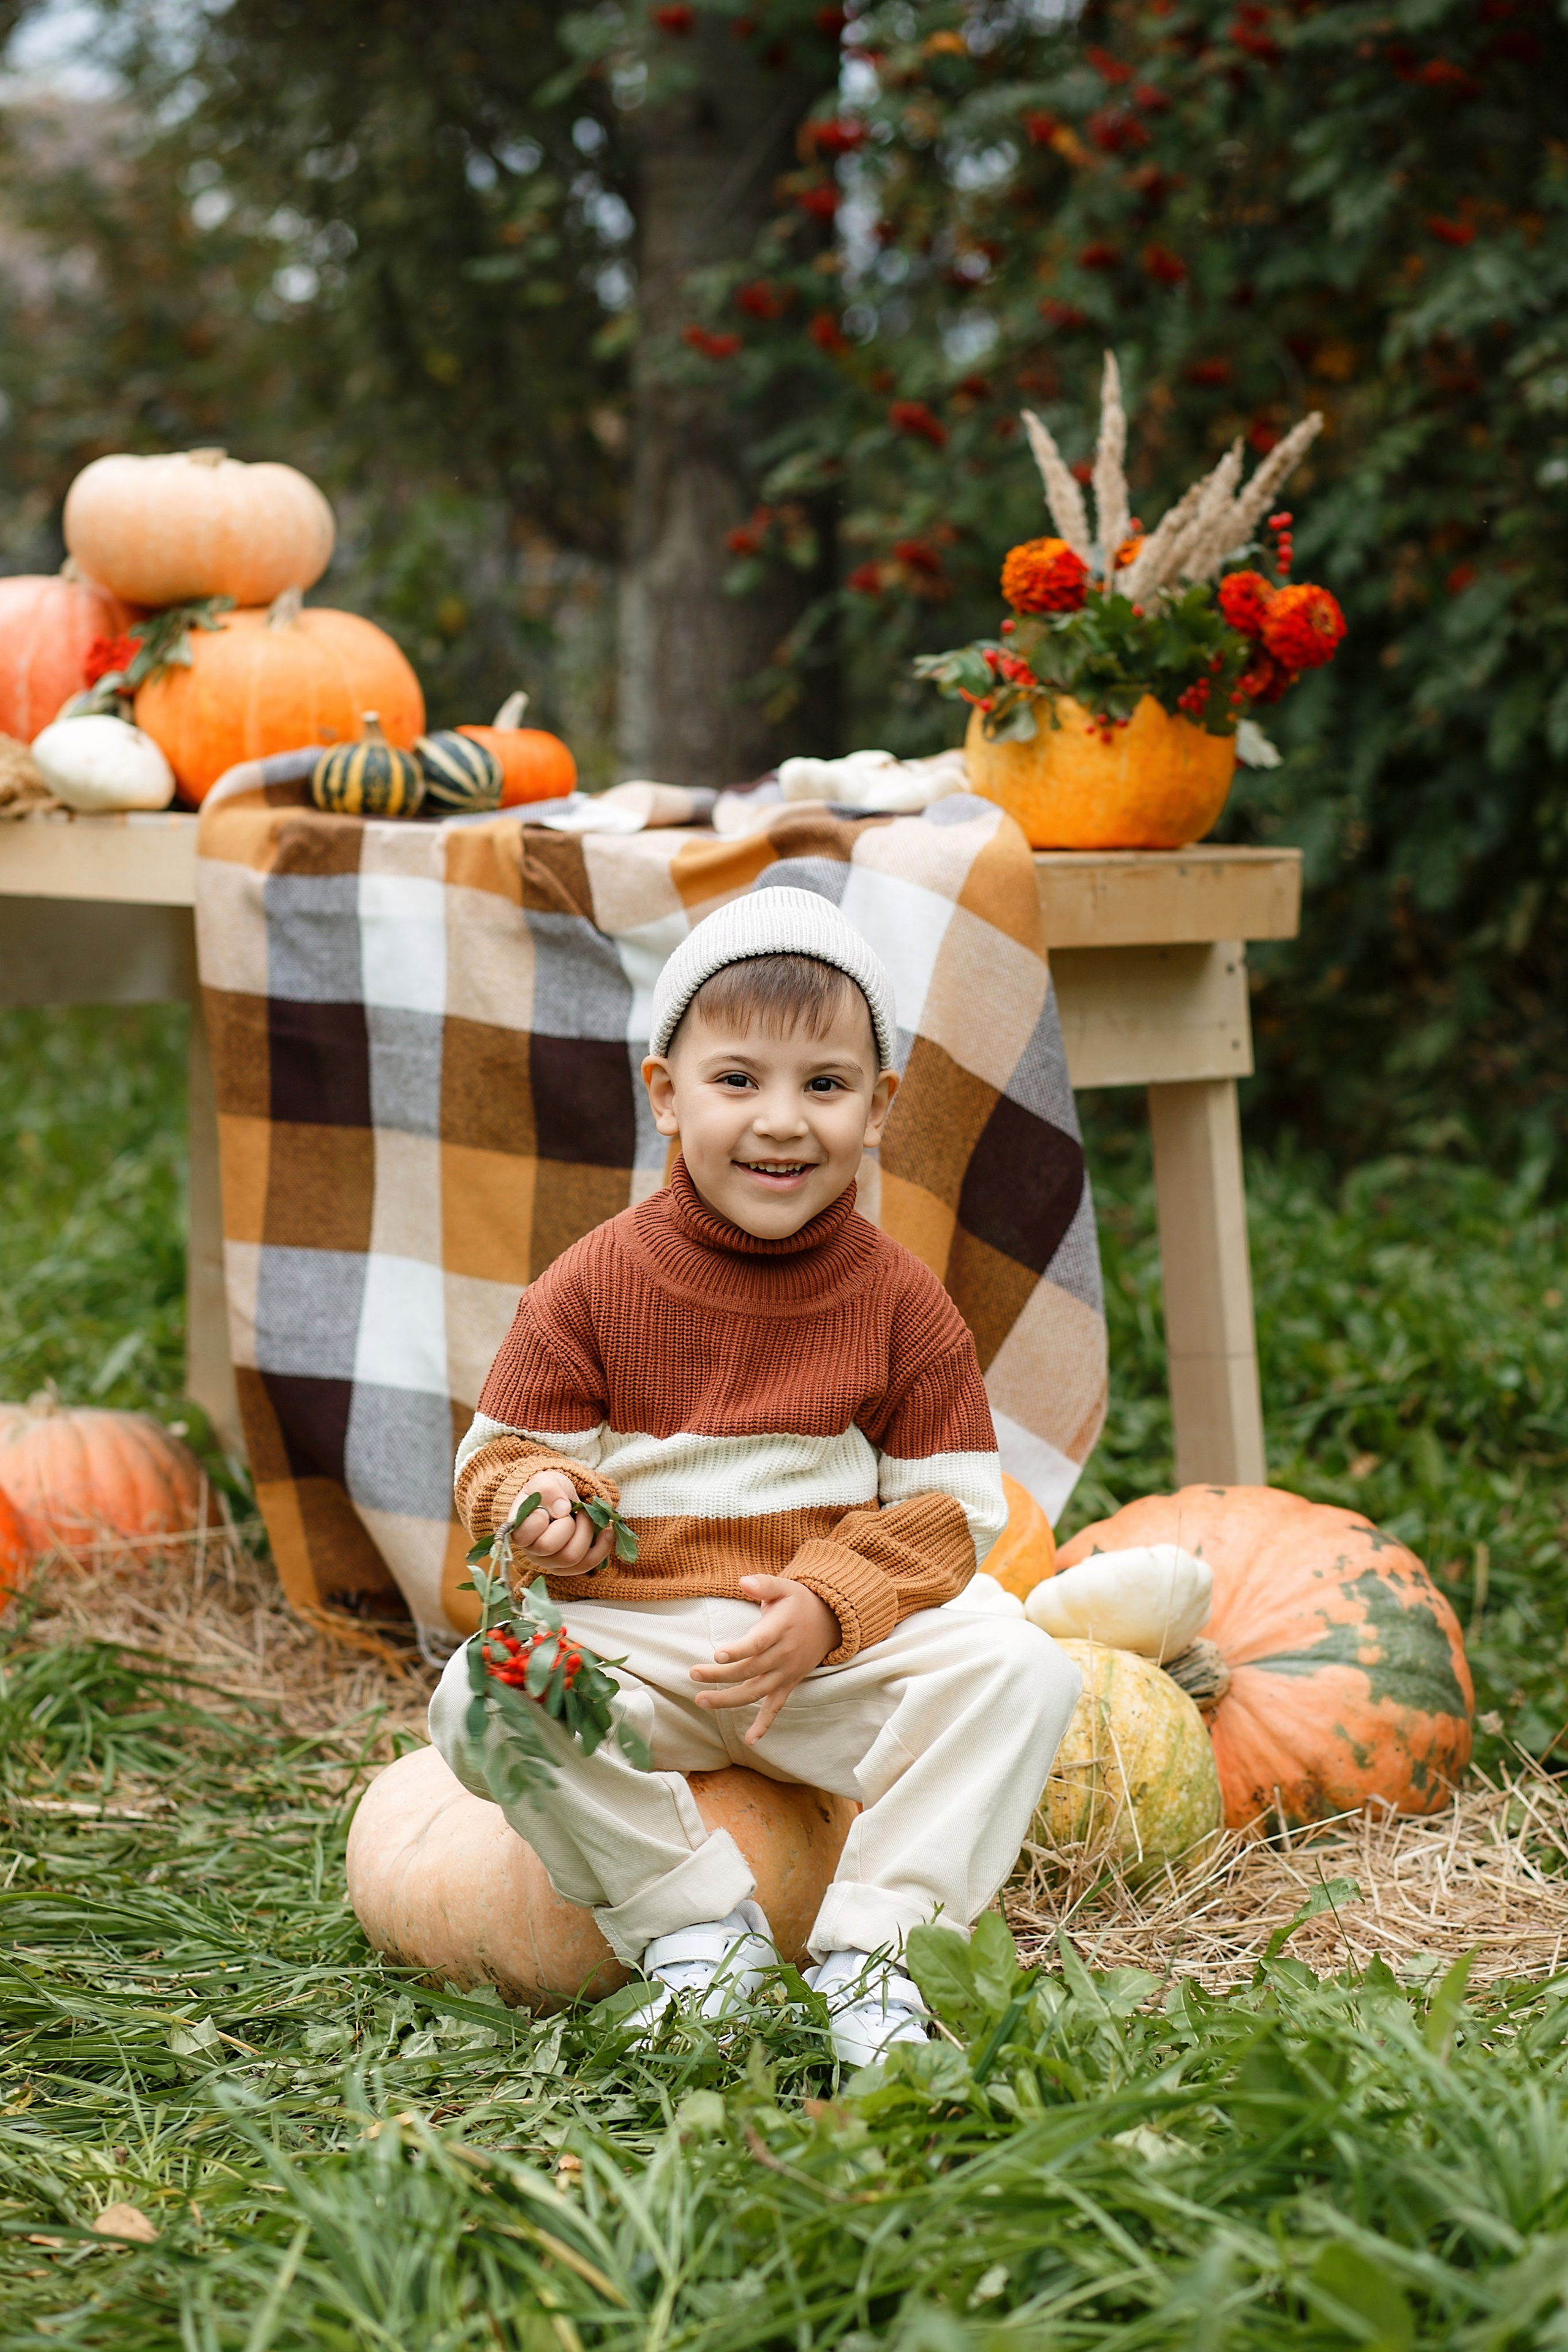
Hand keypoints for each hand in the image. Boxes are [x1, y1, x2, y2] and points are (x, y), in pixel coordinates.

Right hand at [506, 1470, 613, 1576]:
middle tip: (571, 1509)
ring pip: (571, 1557)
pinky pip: (586, 1565)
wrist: (559, 1500)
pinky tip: (607, 1532)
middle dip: (567, 1523)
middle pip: (549, 1547)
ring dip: (585, 1532)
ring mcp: (550, 1562)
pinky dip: (601, 1548)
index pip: (522, 1535)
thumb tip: (562, 1510)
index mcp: (519, 1530)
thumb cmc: (547, 1492)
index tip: (546, 1508)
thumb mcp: (545, 1481)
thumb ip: (548, 1490)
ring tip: (586, 1516)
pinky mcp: (569, 1566)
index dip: (539, 1520)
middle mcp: (532, 1551)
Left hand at [688, 1575, 838, 1742]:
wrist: (831, 1622)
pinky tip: (749, 1740)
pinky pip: (776, 1707)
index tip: (718, 1654)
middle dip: (720, 1675)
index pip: (759, 1643)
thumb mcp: (784, 1586)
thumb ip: (764, 1584)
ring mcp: (787, 1673)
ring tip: (701, 1700)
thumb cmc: (799, 1602)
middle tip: (693, 1673)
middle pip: (750, 1669)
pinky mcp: (789, 1684)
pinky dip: (764, 1725)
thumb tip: (743, 1581)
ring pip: (756, 1692)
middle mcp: (784, 1655)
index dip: (740, 1649)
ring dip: (729, 1700)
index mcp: (781, 1629)